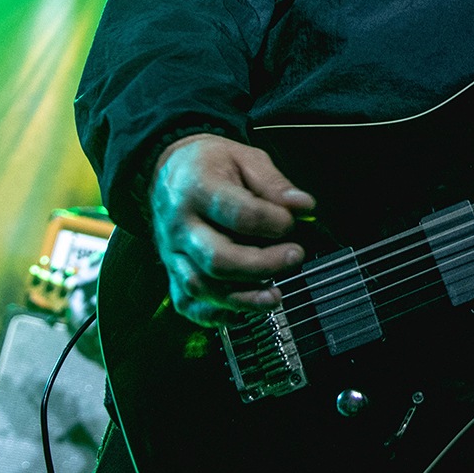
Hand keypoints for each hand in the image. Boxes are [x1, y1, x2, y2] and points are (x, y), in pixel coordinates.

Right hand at [150, 134, 315, 324]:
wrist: (170, 172)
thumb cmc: (211, 165)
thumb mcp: (245, 158)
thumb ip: (274, 183)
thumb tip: (303, 206)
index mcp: (198, 190)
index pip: (238, 214)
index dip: (272, 222)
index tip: (292, 222)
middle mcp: (180, 225)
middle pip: (218, 259)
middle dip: (262, 265)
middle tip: (294, 256)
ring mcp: (173, 253)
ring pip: (201, 287)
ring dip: (242, 298)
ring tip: (275, 297)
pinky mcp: (172, 272)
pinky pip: (186, 303)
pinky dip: (213, 314)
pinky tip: (241, 311)